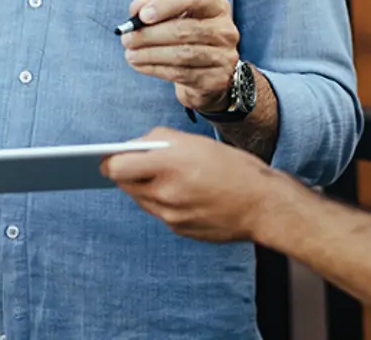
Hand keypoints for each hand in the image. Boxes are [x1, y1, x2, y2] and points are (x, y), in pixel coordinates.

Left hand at [101, 127, 286, 241]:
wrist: (262, 205)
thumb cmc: (232, 167)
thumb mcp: (196, 141)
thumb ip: (160, 140)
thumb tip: (134, 146)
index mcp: (169, 164)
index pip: (116, 166)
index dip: (109, 160)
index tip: (107, 156)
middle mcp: (165, 193)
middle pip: (124, 184)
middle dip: (127, 172)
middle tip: (133, 163)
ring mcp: (171, 216)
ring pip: (140, 199)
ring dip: (144, 187)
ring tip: (158, 176)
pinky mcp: (179, 230)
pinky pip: (159, 213)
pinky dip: (163, 202)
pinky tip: (180, 193)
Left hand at [121, 0, 238, 110]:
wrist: (207, 73)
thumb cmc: (188, 37)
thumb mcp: (173, 16)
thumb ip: (153, 7)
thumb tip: (136, 10)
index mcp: (216, 6)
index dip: (167, 4)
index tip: (143, 16)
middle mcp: (225, 29)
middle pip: (185, 29)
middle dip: (150, 35)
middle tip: (127, 39)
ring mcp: (224, 56)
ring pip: (182, 54)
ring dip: (150, 54)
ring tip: (130, 54)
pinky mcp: (216, 79)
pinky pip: (181, 73)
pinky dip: (156, 69)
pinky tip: (141, 65)